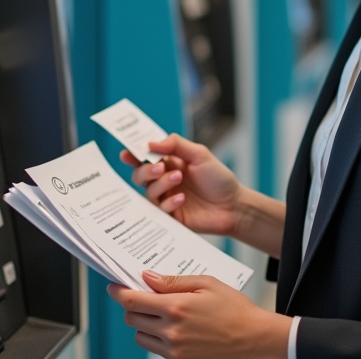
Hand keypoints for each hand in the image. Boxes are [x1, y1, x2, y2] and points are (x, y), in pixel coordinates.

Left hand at [108, 272, 290, 358]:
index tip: (114, 286)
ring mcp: (175, 352)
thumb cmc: (235, 309)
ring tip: (162, 314)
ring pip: (140, 337)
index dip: (118, 292)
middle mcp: (171, 332)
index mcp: (176, 308)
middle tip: (144, 296)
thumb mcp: (206, 284)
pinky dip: (157, 339)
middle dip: (132, 306)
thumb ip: (172, 281)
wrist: (256, 340)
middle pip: (131, 319)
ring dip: (143, 324)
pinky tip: (174, 329)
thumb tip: (146, 277)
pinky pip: (156, 351)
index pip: (132, 301)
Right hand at [121, 134, 241, 237]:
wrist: (233, 206)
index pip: (145, 157)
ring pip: (148, 192)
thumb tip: (150, 143)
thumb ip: (176, 145)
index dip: (133, 155)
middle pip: (140, 175)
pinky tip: (182, 199)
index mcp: (169, 164)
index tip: (126, 153)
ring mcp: (166, 199)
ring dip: (160, 184)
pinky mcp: (171, 216)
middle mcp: (164, 181)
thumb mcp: (200, 155)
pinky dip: (168, 202)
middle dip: (145, 170)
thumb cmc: (218, 179)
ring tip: (178, 179)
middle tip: (160, 168)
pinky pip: (159, 210)